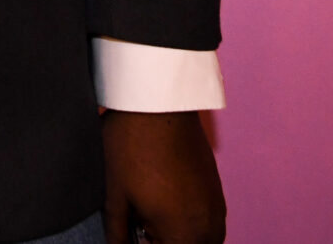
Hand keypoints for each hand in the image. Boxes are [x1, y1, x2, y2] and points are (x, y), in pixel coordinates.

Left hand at [103, 111, 225, 243]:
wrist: (157, 103)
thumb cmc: (132, 146)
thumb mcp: (114, 196)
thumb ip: (118, 233)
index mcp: (185, 234)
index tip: (132, 235)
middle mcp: (209, 227)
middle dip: (162, 242)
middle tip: (139, 228)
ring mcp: (218, 209)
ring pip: (202, 242)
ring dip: (178, 238)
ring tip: (148, 219)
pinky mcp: (217, 191)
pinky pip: (209, 225)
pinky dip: (190, 226)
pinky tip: (163, 206)